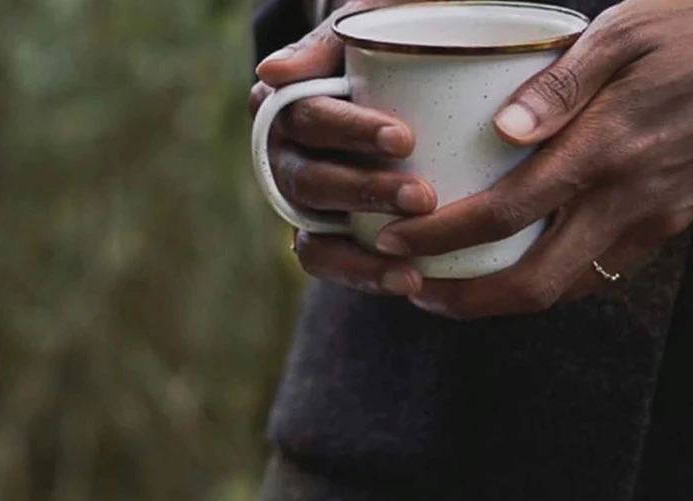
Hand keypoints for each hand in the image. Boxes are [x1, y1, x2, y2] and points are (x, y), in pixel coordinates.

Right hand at [253, 2, 434, 296]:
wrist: (413, 75)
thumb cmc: (394, 39)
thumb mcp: (372, 19)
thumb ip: (329, 40)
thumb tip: (269, 72)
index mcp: (286, 102)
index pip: (309, 118)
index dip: (350, 132)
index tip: (404, 139)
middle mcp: (283, 157)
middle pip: (311, 181)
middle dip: (365, 192)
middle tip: (423, 198)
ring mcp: (302, 204)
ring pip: (314, 235)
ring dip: (362, 254)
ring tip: (412, 268)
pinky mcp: (323, 237)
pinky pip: (329, 263)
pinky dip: (365, 276)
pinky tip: (409, 281)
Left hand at [380, 0, 692, 319]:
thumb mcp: (627, 29)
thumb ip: (561, 83)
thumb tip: (501, 131)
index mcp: (605, 149)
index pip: (503, 214)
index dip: (440, 238)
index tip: (396, 239)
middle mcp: (625, 200)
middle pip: (529, 284)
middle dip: (462, 301)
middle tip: (413, 290)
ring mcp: (649, 222)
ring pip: (561, 291)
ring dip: (498, 303)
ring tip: (450, 290)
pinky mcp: (664, 228)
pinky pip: (593, 277)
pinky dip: (543, 285)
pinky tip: (511, 270)